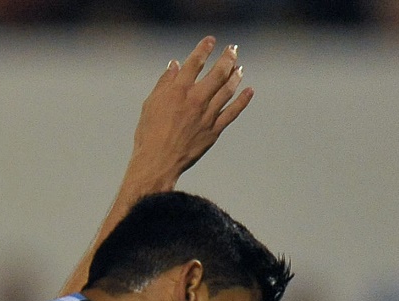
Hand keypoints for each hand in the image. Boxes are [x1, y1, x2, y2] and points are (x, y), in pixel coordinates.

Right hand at [128, 37, 253, 188]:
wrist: (157, 163)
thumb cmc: (149, 134)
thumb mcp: (150, 105)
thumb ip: (164, 83)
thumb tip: (175, 65)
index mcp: (178, 91)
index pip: (194, 63)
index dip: (204, 49)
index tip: (211, 40)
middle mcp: (196, 100)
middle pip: (218, 73)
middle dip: (228, 58)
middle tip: (233, 49)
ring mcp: (207, 115)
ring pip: (227, 90)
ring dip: (236, 76)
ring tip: (240, 67)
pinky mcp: (214, 130)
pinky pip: (232, 112)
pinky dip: (242, 101)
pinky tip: (249, 91)